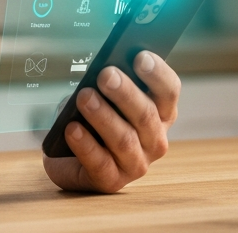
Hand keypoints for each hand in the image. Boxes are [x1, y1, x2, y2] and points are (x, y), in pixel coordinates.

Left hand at [43, 51, 179, 192]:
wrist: (68, 153)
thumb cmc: (92, 116)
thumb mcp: (102, 94)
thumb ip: (109, 82)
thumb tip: (104, 69)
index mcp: (160, 112)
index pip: (169, 91)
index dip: (157, 73)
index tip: (140, 55)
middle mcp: (155, 140)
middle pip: (146, 114)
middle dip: (125, 92)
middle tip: (105, 74)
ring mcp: (136, 163)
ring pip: (124, 140)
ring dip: (103, 116)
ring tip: (84, 97)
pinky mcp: (112, 181)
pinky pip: (100, 163)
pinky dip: (85, 144)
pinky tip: (72, 128)